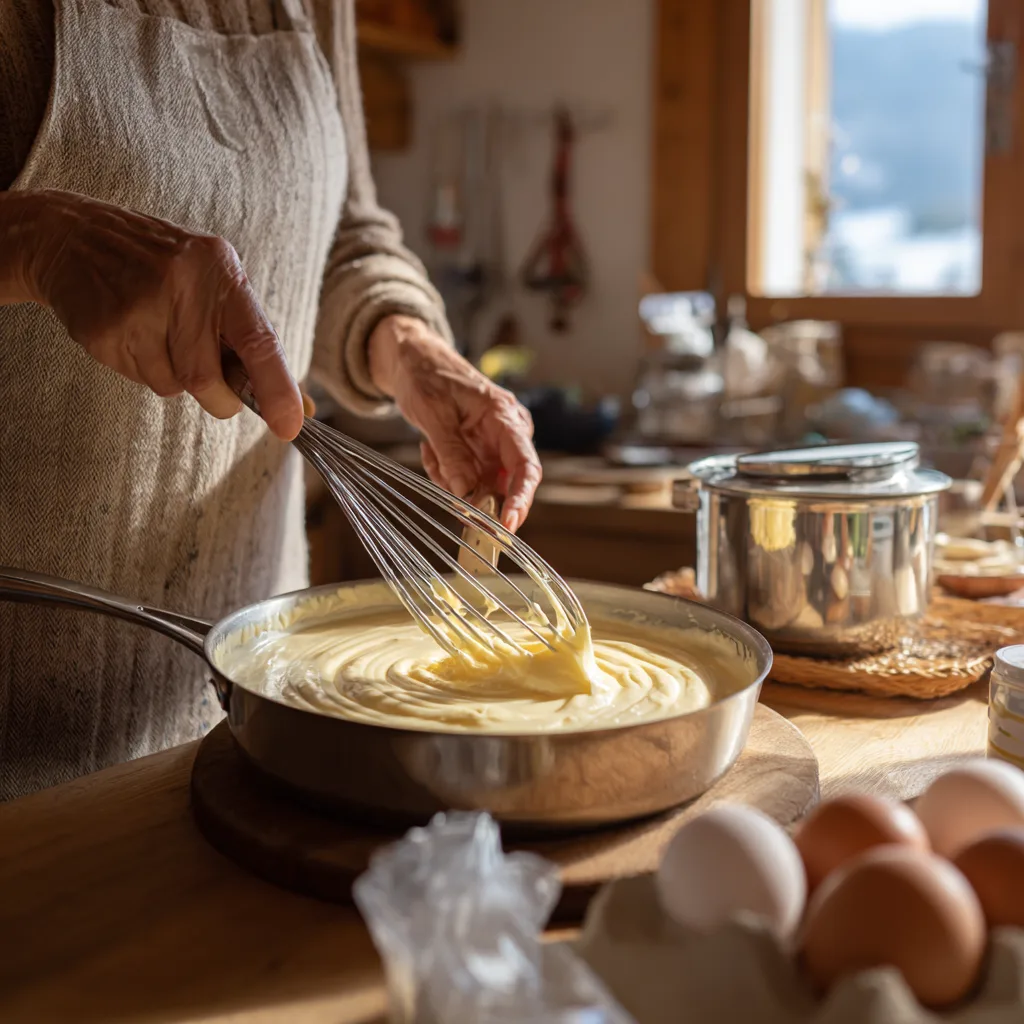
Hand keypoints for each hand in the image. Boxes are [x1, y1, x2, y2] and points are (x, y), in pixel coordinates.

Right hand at [18, 190, 302, 439]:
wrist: (72, 236)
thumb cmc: (163, 272)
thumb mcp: (216, 288)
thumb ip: (257, 347)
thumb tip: (304, 409)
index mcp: (220, 269)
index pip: (258, 340)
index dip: (277, 388)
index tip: (291, 426)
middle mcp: (181, 282)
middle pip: (208, 378)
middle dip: (216, 397)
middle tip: (211, 385)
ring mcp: (137, 304)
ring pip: (172, 386)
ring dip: (172, 379)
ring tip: (156, 336)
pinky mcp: (103, 328)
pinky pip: (137, 379)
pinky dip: (140, 370)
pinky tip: (129, 333)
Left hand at [368, 315, 540, 531]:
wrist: (415, 360)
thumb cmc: (427, 376)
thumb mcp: (433, 415)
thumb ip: (452, 455)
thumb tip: (467, 495)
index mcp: (505, 417)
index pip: (526, 467)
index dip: (520, 500)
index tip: (507, 525)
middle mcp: (508, 434)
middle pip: (507, 484)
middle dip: (480, 498)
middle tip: (455, 505)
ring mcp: (494, 447)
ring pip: (483, 488)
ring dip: (453, 482)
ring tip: (431, 452)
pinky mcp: (480, 454)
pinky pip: (468, 480)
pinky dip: (447, 475)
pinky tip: (432, 451)